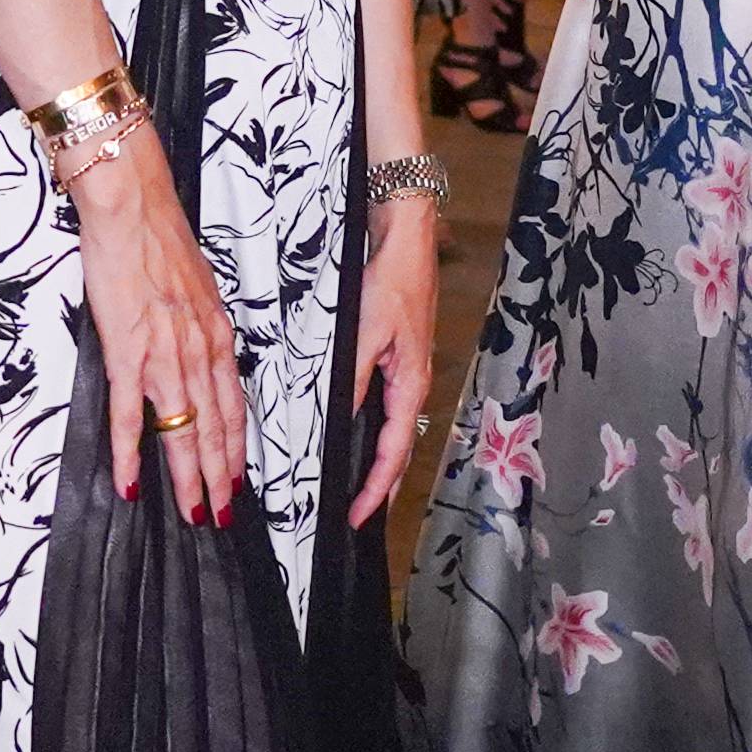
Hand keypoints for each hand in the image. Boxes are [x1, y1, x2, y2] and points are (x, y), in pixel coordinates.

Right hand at [69, 150, 246, 521]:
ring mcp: (163, 355)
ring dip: (187, 476)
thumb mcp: (196, 289)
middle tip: (219, 514)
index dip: (235, 449)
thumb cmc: (160, 241)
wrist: (133, 206)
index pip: (233, 406)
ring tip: (191, 512)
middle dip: (220, 476)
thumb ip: (200, 327)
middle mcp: (199, 351)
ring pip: (183, 430)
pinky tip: (130, 480)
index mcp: (217, 336)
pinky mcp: (126, 351)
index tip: (237, 481)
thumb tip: (200, 353)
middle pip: (215, 427)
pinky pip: (130, 414)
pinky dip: (131, 452)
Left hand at [353, 188, 443, 525]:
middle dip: (380, 485)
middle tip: (356, 514)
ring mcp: (405, 369)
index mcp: (410, 382)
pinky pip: (386, 404)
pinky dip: (372, 429)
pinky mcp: (396, 354)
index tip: (355, 515)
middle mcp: (412, 381)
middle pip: (397, 447)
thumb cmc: (392, 278)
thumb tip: (339, 420)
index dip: (375, 489)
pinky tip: (354, 431)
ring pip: (391, 428)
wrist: (406, 235)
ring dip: (376, 460)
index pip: (394, 451)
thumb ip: (351, 378)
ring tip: (356, 486)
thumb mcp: (364, 331)